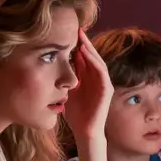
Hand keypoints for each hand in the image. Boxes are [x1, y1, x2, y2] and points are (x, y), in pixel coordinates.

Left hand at [63, 30, 113, 145]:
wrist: (85, 132)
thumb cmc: (75, 114)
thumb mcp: (67, 91)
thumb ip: (65, 78)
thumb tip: (53, 64)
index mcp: (87, 78)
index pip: (83, 57)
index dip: (77, 44)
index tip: (68, 32)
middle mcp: (97, 78)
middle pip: (91, 56)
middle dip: (85, 42)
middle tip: (77, 28)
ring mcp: (104, 83)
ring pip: (98, 61)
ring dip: (90, 49)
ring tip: (81, 38)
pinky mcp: (107, 90)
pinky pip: (102, 72)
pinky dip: (95, 62)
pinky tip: (86, 54)